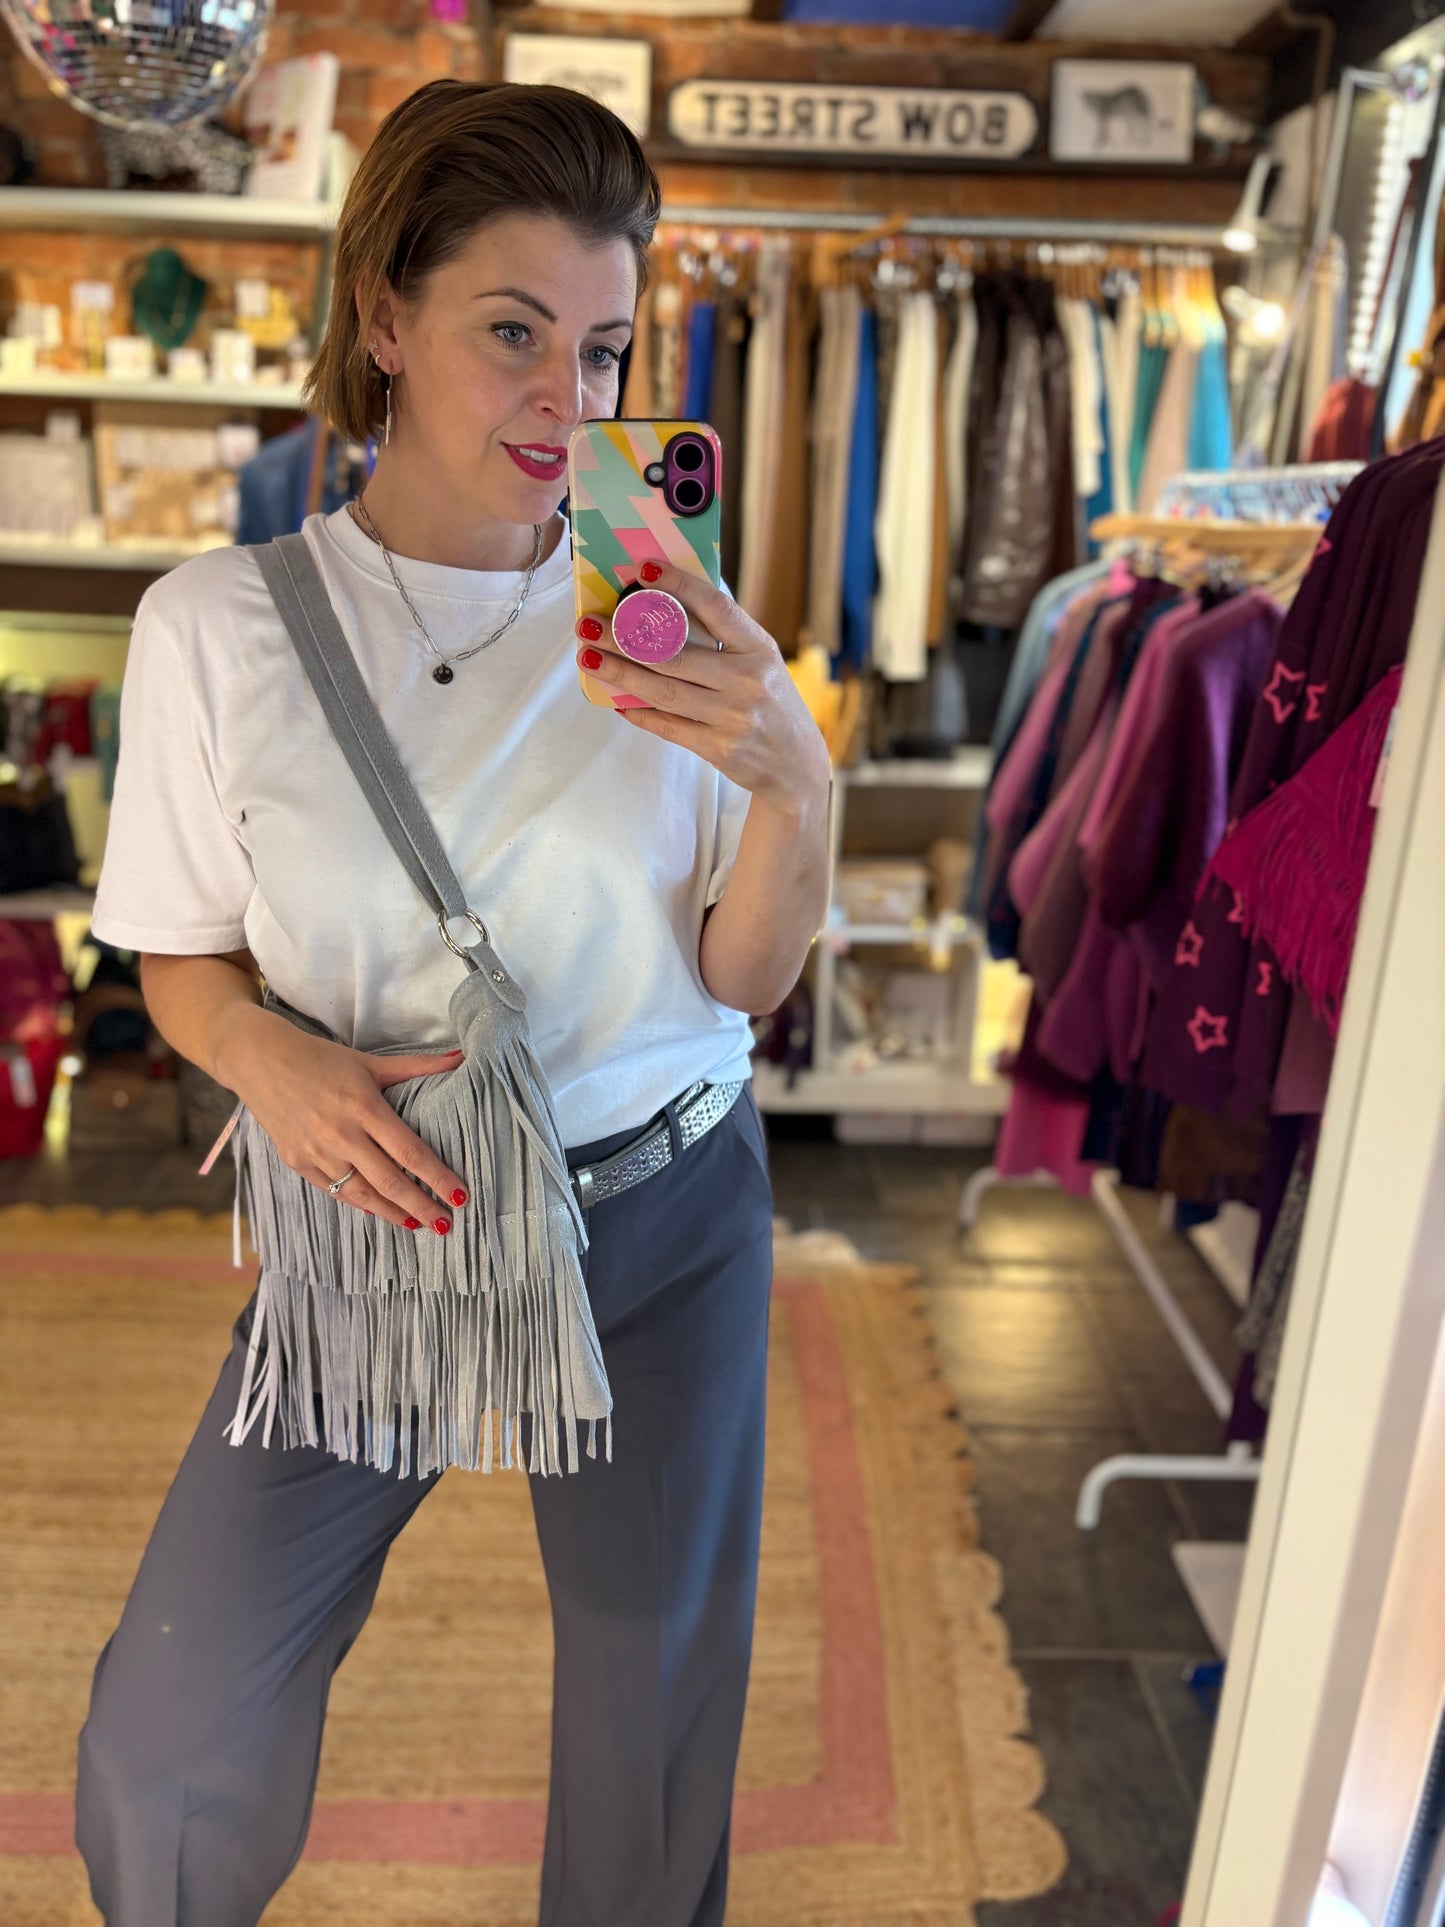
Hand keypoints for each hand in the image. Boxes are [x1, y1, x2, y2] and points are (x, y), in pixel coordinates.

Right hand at [216, 1006, 468, 1234]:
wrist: (260, 1061)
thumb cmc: (321, 1059)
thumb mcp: (370, 1061)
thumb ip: (417, 1066)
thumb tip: (461, 1058)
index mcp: (364, 1107)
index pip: (410, 1152)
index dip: (438, 1178)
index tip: (460, 1196)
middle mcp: (341, 1135)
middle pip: (390, 1181)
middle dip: (422, 1206)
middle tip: (446, 1225)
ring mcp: (316, 1153)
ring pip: (362, 1194)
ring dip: (393, 1213)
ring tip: (417, 1223)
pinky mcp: (298, 1163)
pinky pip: (335, 1192)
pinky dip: (361, 1204)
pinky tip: (380, 1210)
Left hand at [576, 561, 829, 806]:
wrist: (797, 767)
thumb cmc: (772, 704)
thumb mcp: (763, 663)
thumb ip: (726, 639)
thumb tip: (665, 607)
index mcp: (760, 650)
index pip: (716, 608)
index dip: (679, 585)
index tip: (643, 569)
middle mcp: (748, 682)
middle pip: (674, 655)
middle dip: (624, 638)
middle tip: (589, 625)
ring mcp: (733, 718)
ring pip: (663, 691)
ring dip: (620, 673)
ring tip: (588, 658)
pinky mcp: (719, 750)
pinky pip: (667, 726)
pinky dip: (638, 712)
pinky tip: (615, 699)